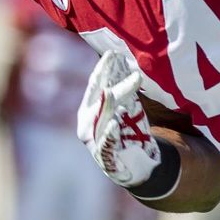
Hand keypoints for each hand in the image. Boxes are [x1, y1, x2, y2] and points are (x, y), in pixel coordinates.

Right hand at [76, 51, 160, 186]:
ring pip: (102, 118)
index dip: (103, 69)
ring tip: (112, 93)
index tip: (113, 53)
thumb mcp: (125, 109)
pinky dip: (109, 133)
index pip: (95, 84)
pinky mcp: (102, 156)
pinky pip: (105, 143)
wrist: (133, 166)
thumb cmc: (127, 133)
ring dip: (108, 105)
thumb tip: (126, 62)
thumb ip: (123, 90)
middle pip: (101, 98)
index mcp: (88, 108)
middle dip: (110, 82)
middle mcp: (86, 122)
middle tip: (124, 65)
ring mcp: (92, 139)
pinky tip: (115, 124)